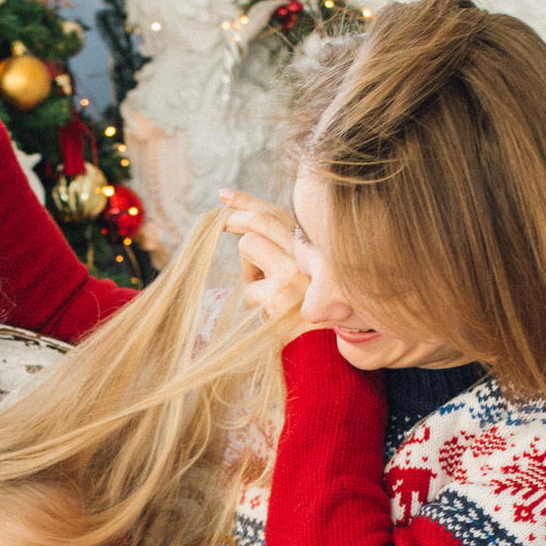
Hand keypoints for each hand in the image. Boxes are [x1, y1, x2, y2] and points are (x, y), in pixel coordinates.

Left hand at [219, 189, 307, 328]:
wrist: (324, 351)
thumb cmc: (312, 315)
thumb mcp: (306, 276)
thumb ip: (285, 252)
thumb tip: (245, 228)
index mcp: (314, 247)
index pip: (278, 213)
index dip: (248, 201)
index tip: (224, 194)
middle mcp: (309, 253)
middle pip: (261, 219)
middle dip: (235, 217)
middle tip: (220, 224)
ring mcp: (294, 271)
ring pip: (248, 245)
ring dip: (249, 269)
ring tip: (267, 294)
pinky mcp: (279, 292)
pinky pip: (249, 287)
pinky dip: (255, 300)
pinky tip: (272, 313)